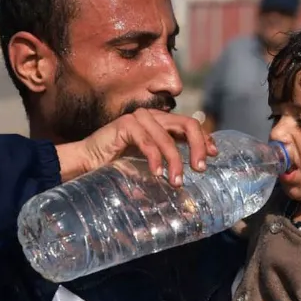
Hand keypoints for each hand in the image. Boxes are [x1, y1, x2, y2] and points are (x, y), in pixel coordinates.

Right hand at [57, 109, 216, 184]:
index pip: (190, 125)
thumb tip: (192, 174)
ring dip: (175, 162)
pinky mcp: (125, 124)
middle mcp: (153, 117)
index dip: (204, 139)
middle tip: (200, 169)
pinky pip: (148, 141)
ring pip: (168, 138)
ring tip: (176, 182)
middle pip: (187, 125)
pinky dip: (155, 159)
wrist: (86, 163)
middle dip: (197, 147)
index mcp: (160, 124)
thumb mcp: (148, 163)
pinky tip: (157, 174)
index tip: (213, 155)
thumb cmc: (117, 165)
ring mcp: (139, 119)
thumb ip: (166, 160)